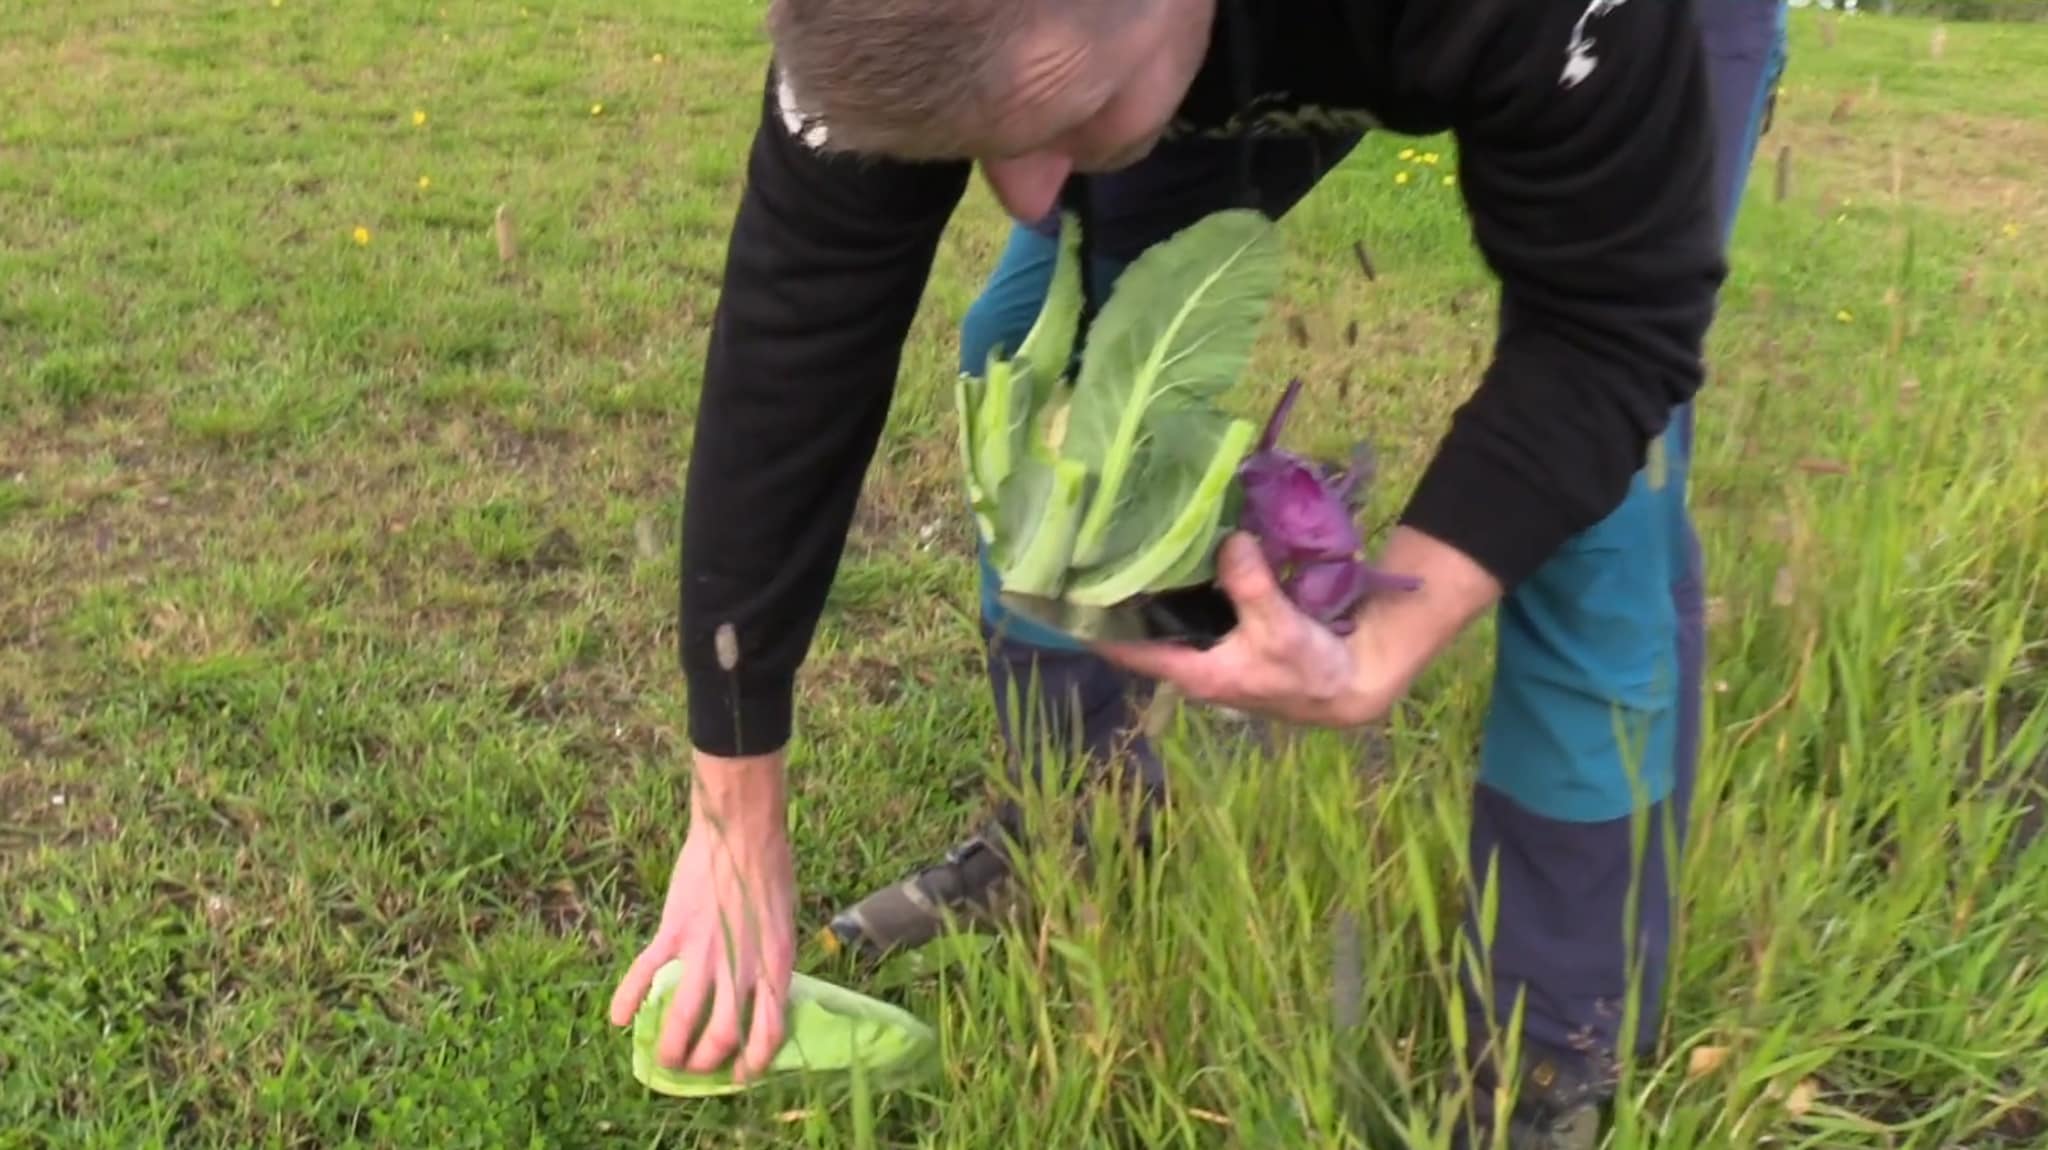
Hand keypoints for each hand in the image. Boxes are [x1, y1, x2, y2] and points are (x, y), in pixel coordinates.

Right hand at [609, 750, 796, 1082]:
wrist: (741, 830)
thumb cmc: (770, 871)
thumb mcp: (784, 923)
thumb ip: (770, 961)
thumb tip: (760, 994)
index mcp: (776, 964)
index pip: (768, 1032)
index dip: (753, 1063)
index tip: (739, 1075)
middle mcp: (742, 966)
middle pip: (723, 1035)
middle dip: (706, 1063)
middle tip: (694, 1068)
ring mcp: (705, 951)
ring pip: (684, 1016)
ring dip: (671, 1046)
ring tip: (662, 1060)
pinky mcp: (674, 931)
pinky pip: (646, 973)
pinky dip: (628, 999)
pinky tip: (618, 1019)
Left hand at [1096, 529, 1501, 727]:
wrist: (1349, 682)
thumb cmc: (1308, 669)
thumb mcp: (1280, 628)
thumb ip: (1252, 587)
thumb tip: (1228, 541)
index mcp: (1191, 671)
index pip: (1124, 649)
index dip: (1089, 624)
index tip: (1059, 591)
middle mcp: (1189, 660)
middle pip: (1137, 626)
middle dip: (1114, 593)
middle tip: (1086, 546)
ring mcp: (1206, 646)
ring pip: (1162, 612)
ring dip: (1145, 582)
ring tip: (1117, 536)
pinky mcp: (1226, 630)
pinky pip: (1190, 602)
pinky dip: (1179, 577)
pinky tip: (1171, 542)